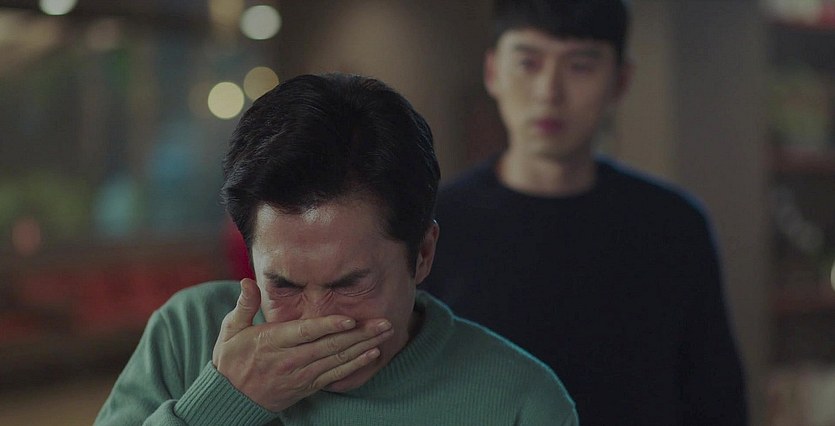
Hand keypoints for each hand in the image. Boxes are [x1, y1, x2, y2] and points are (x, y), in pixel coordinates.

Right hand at [212, 278, 393, 411]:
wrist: (230, 400)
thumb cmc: (231, 361)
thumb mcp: (231, 331)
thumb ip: (244, 305)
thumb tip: (246, 281)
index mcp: (272, 341)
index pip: (306, 333)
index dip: (329, 326)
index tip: (350, 320)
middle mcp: (290, 359)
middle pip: (330, 346)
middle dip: (360, 334)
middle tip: (384, 322)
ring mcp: (301, 374)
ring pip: (338, 360)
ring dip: (364, 346)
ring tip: (385, 334)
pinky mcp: (308, 385)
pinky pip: (336, 376)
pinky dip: (356, 365)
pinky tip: (373, 354)